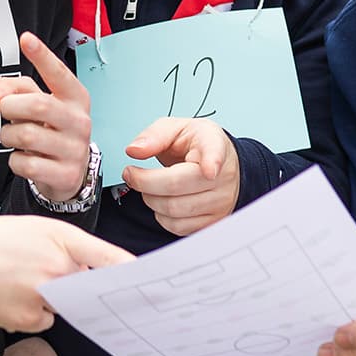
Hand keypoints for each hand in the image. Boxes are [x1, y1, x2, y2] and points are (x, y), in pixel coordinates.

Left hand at [0, 32, 93, 202]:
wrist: (70, 172)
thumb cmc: (50, 130)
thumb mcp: (34, 105)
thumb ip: (9, 91)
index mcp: (76, 98)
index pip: (59, 74)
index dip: (42, 56)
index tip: (26, 39)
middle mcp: (80, 121)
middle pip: (37, 105)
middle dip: (10, 106)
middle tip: (6, 111)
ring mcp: (75, 150)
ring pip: (26, 135)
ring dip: (8, 135)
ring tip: (15, 137)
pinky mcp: (65, 175)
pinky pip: (25, 163)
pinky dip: (15, 160)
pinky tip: (25, 158)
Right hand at [0, 216, 131, 331]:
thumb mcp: (30, 227)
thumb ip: (64, 244)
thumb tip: (87, 269)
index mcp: (60, 238)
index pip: (108, 256)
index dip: (130, 270)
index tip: (148, 280)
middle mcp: (57, 267)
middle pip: (88, 283)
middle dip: (80, 282)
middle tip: (55, 274)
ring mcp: (44, 296)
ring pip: (66, 302)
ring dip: (55, 296)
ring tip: (20, 278)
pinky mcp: (30, 320)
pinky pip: (47, 319)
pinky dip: (35, 311)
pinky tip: (12, 296)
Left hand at [120, 117, 240, 235]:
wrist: (220, 163)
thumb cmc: (196, 145)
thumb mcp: (175, 128)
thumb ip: (153, 136)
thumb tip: (134, 150)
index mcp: (213, 144)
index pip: (215, 153)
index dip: (212, 162)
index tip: (209, 170)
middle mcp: (223, 175)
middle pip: (176, 186)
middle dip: (145, 182)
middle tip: (133, 175)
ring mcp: (221, 201)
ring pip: (175, 210)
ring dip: (151, 200)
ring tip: (150, 187)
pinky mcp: (214, 222)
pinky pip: (179, 227)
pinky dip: (162, 217)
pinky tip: (164, 202)